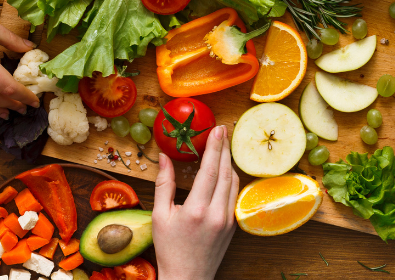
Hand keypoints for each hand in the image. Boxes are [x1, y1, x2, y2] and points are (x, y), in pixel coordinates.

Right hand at [152, 125, 238, 279]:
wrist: (187, 278)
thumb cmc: (170, 249)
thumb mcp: (160, 215)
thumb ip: (164, 184)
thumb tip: (164, 157)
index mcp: (197, 209)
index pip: (209, 170)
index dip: (214, 147)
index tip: (217, 129)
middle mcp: (217, 213)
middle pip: (225, 172)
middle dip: (224, 148)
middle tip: (222, 130)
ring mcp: (228, 220)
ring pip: (233, 182)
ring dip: (229, 162)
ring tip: (223, 146)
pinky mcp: (233, 225)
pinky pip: (234, 195)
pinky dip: (231, 178)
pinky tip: (225, 170)